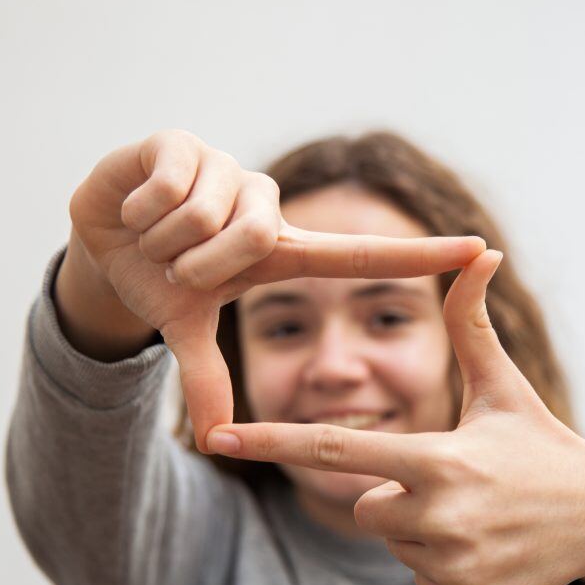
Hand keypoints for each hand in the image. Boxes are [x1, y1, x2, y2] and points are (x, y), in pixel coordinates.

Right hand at [68, 129, 486, 449]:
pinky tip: (137, 210)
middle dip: (200, 266)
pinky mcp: (179, 143)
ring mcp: (225, 169)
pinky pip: (171, 187)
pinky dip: (142, 213)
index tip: (482, 251)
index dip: (422, 255)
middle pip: (255, 236)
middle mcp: (264, 205)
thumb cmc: (160, 279)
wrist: (101, 240)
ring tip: (156, 237)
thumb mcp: (186, 331)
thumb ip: (208, 379)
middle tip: (177, 268)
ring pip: (207, 215)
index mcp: (278, 251)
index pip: (360, 256)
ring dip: (166, 242)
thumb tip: (217, 442)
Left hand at [205, 250, 584, 584]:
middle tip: (453, 481)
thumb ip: (471, 323)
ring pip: (393, 542)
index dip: (272, 441)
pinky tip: (486, 544)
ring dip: (419, 527)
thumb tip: (478, 251)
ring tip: (476, 511)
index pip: (335, 448)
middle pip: (365, 506)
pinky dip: (442, 562)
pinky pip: (420, 577)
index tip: (218, 437)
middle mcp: (440, 520)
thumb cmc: (540, 442)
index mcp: (439, 462)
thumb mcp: (502, 385)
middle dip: (393, 491)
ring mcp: (453, 569)